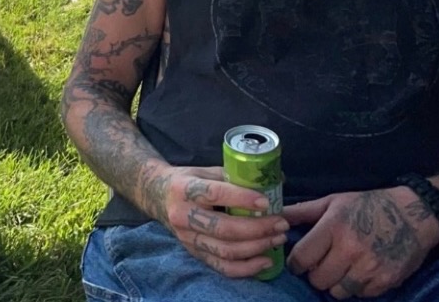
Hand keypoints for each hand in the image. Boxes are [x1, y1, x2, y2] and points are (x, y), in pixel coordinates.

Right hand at [155, 166, 287, 277]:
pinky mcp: (193, 252)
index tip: (266, 202)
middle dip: (257, 228)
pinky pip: (221, 266)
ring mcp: (187, 238)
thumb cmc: (187, 180)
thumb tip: (276, 178)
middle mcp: (182, 215)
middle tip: (280, 224)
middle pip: (224, 228)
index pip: (216, 194)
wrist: (157, 195)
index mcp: (185, 188)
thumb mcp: (205, 170)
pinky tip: (266, 261)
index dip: (243, 199)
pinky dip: (246, 268)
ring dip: (256, 247)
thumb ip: (235, 176)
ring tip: (277, 239)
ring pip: (225, 250)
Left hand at [284, 187, 438, 298]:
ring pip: (337, 292)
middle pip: (318, 280)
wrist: (415, 213)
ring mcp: (370, 267)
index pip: (301, 258)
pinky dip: (357, 287)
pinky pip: (360, 295)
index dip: (296, 264)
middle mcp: (350, 249)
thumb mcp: (334, 202)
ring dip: (336, 283)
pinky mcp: (386, 281)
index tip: (299, 262)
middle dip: (316, 274)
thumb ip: (302, 212)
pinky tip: (360, 272)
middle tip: (323, 265)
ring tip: (342, 269)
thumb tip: (275, 216)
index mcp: (334, 227)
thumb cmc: (368, 205)